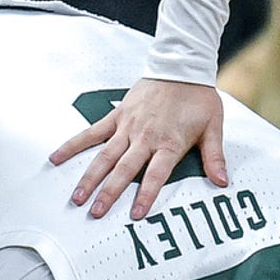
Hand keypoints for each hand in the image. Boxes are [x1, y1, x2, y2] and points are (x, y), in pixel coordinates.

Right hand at [49, 76, 225, 219]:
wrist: (181, 65)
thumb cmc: (198, 97)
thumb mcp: (213, 126)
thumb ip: (214, 156)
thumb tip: (222, 182)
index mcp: (169, 141)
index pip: (155, 174)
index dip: (146, 195)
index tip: (135, 214)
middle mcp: (145, 136)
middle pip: (124, 169)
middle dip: (109, 193)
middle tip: (95, 213)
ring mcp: (128, 126)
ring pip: (104, 155)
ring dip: (90, 177)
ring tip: (77, 197)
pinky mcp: (117, 116)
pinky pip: (92, 132)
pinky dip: (74, 145)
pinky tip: (57, 158)